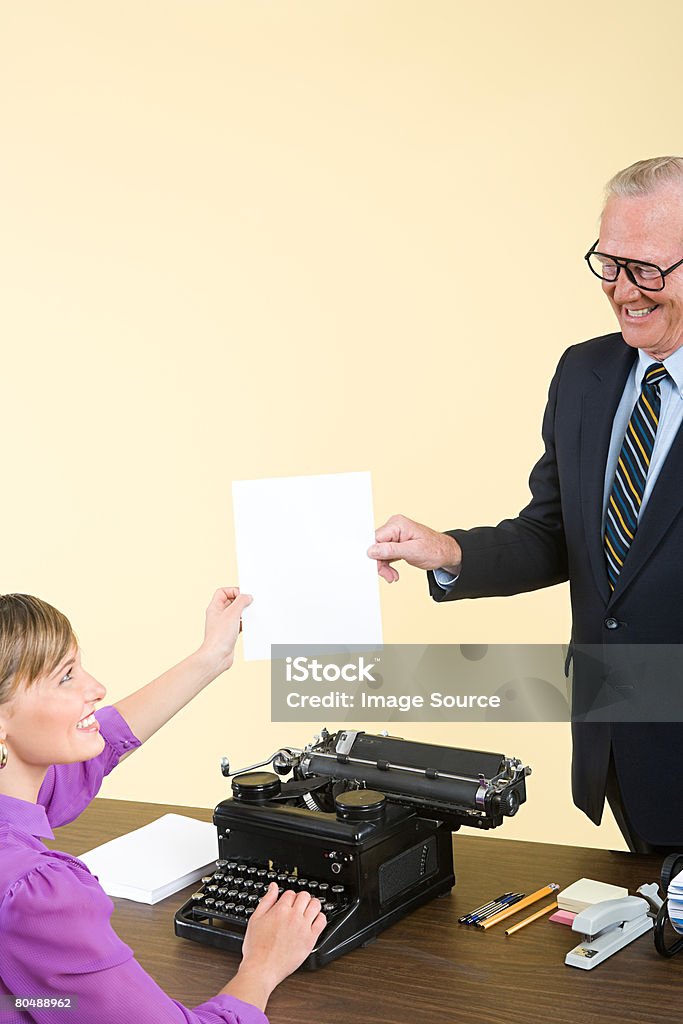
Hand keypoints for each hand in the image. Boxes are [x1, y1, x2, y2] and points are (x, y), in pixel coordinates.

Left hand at [199, 587, 252, 675]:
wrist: (217, 657)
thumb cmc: (220, 636)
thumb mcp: (232, 614)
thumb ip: (241, 602)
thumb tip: (247, 596)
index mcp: (215, 607)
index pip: (223, 592)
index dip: (233, 591)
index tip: (243, 595)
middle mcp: (218, 615)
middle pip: (231, 602)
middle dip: (241, 602)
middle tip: (249, 604)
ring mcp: (224, 624)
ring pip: (236, 613)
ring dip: (244, 613)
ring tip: (250, 616)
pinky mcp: (229, 633)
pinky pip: (238, 624)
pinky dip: (244, 623)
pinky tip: (249, 626)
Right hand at [237, 884, 326, 1001]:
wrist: (262, 969)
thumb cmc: (256, 948)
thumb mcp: (255, 919)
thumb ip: (266, 900)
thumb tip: (273, 887)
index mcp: (280, 909)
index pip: (290, 893)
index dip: (288, 897)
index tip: (288, 903)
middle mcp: (294, 916)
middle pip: (305, 896)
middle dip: (301, 899)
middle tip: (298, 906)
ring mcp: (303, 927)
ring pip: (316, 905)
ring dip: (312, 905)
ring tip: (307, 911)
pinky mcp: (310, 940)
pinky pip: (322, 922)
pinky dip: (320, 918)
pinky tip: (314, 921)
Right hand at [367, 514, 461, 581]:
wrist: (446, 553)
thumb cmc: (435, 550)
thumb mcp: (413, 552)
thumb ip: (391, 550)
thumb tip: (372, 550)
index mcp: (397, 524)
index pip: (376, 539)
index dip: (374, 555)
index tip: (378, 568)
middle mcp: (394, 527)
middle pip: (376, 546)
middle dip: (380, 563)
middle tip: (389, 576)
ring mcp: (395, 534)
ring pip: (379, 552)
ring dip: (383, 566)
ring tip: (392, 576)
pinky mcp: (396, 542)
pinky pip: (385, 553)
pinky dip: (387, 564)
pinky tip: (392, 572)